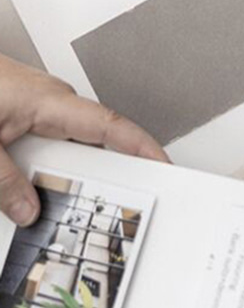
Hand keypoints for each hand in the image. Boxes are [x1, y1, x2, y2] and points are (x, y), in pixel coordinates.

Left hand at [0, 54, 166, 224]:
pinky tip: (31, 180)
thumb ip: (5, 180)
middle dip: (103, 169)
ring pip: (67, 141)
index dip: (140, 144)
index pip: (109, 124)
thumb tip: (28, 208)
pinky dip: (48, 161)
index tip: (163, 161)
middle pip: (92, 139)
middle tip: (111, 198)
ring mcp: (41, 103)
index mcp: (50, 101)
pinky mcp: (27, 109)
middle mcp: (52, 99)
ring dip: (64, 168)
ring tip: (53, 195)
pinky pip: (50, 138)